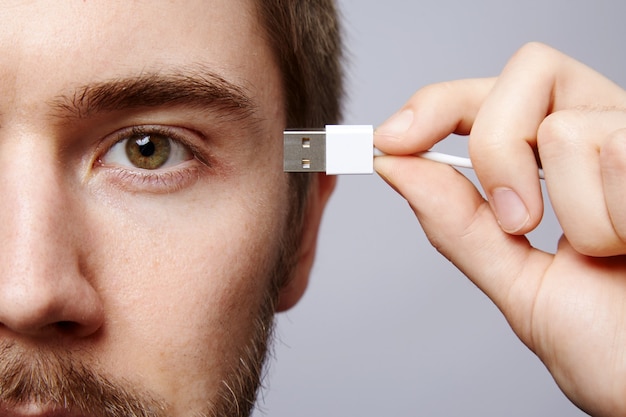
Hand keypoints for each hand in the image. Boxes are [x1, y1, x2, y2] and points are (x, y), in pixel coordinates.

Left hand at [374, 42, 625, 416]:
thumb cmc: (614, 345)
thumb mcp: (517, 283)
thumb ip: (456, 222)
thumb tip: (395, 165)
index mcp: (562, 166)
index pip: (489, 98)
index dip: (436, 105)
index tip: (391, 140)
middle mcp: (606, 136)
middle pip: (525, 75)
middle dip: (497, 149)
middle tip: (519, 221)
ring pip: (564, 128)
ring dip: (572, 214)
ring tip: (610, 252)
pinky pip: (611, 151)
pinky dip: (612, 218)